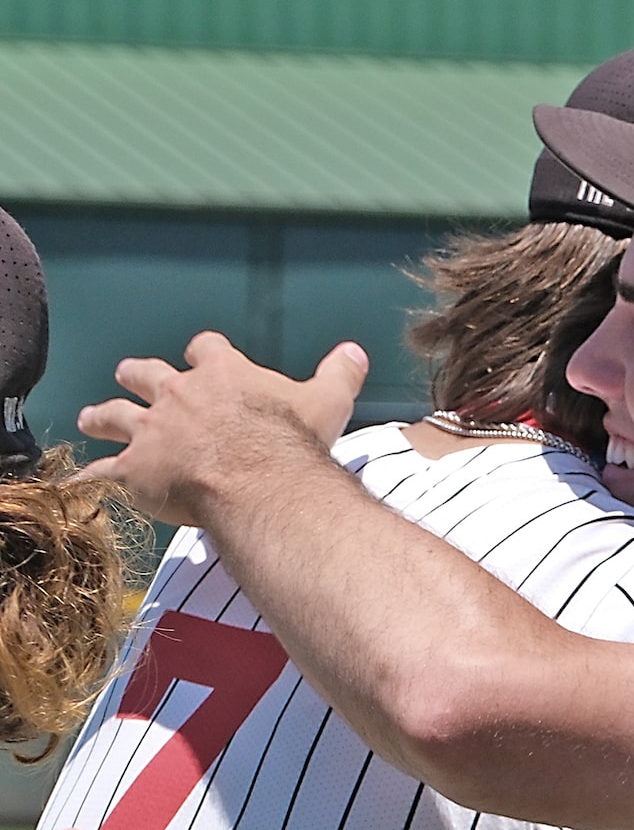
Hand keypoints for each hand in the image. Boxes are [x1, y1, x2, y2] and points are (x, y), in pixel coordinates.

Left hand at [77, 334, 367, 527]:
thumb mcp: (327, 400)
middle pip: (148, 374)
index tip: (204, 353)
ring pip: (115, 415)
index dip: (205, 352)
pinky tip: (82, 479)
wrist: (257, 479)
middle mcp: (179, 394)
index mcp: (223, 374)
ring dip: (102, 416)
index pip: (208, 349)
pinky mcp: (137, 467)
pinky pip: (106, 469)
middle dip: (137, 375)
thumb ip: (338, 374)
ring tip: (90, 418)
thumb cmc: (293, 441)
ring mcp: (153, 430)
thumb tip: (356, 351)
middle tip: (129, 375)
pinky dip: (93, 474)